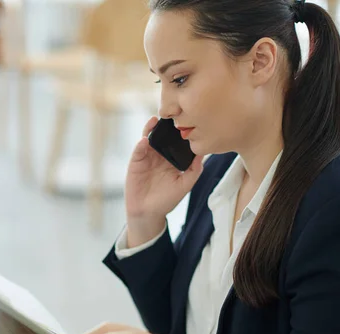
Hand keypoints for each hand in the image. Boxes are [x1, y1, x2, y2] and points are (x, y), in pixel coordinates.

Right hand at [125, 117, 203, 246]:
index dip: (180, 130)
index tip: (187, 119)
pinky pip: (138, 150)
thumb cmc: (166, 200)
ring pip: (149, 138)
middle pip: (162, 135)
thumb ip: (194, 170)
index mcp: (172, 158)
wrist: (148, 213)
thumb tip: (203, 153)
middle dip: (165, 125)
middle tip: (171, 114)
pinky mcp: (136, 162)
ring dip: (151, 129)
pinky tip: (145, 140)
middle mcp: (160, 154)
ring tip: (155, 121)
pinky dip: (141, 144)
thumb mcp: (184, 185)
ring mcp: (147, 156)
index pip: (177, 140)